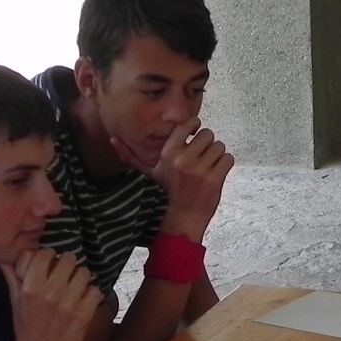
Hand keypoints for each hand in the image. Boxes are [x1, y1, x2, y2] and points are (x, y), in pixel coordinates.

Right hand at [2, 248, 101, 340]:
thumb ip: (11, 275)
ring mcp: (69, 303)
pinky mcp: (84, 314)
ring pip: (84, 272)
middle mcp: (50, 292)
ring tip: (75, 286)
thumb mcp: (15, 299)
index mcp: (31, 287)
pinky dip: (91, 294)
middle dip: (67, 264)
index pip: (45, 253)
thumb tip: (3, 256)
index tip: (49, 263)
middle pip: (68, 259)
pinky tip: (83, 300)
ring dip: (80, 278)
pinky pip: (95, 290)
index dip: (48, 256)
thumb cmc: (26, 326)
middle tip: (65, 274)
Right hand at [116, 125, 232, 238]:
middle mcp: (182, 160)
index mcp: (168, 153)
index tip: (194, 137)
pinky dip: (225, 164)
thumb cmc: (169, 190)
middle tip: (201, 157)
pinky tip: (215, 173)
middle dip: (207, 144)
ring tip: (207, 166)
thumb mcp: (150, 172)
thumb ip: (130, 155)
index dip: (195, 127)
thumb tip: (112, 140)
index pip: (188, 124)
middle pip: (208, 134)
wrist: (185, 216)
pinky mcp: (215, 178)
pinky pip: (228, 158)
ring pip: (220, 146)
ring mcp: (199, 170)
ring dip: (217, 155)